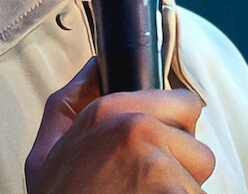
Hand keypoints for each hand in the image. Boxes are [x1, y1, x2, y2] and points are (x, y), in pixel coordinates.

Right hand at [24, 58, 215, 193]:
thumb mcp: (46, 148)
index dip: (177, 127)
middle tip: (146, 182)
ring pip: (201, 179)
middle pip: (198, 146)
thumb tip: (96, 67)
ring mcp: (159, 164)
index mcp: (109, 110)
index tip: (161, 147)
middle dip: (181, 166)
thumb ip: (71, 101)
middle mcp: (138, 129)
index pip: (186, 103)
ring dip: (181, 190)